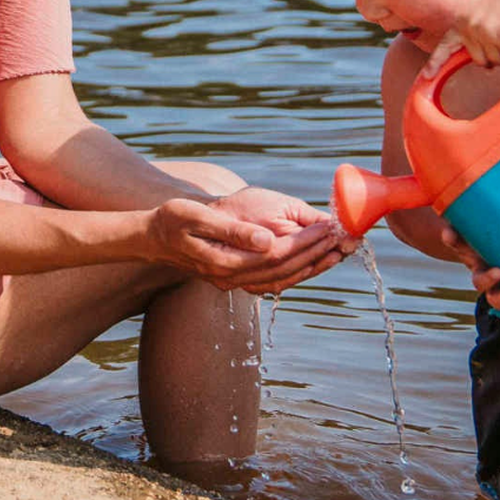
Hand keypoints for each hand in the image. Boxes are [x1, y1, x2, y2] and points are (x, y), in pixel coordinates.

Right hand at [146, 190, 345, 293]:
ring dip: (313, 266)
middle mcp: (232, 278)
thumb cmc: (171, 220)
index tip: (331, 228)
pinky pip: (274, 281)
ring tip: (338, 252)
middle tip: (347, 239)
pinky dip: (297, 272)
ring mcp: (233, 283)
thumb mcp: (194, 216)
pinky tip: (311, 262)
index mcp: (224, 262)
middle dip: (319, 254)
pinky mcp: (236, 280)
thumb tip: (267, 239)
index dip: (307, 242)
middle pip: (286, 269)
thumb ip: (232, 230)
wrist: (153, 237)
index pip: (277, 254)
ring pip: (284, 279)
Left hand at [423, 0, 499, 74]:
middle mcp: (472, 27)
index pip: (446, 44)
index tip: (426, 76)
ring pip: (496, 62)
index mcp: (462, 22)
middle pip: (479, 61)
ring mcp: (488, 32)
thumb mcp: (480, 16)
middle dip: (492, 57)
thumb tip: (483, 66)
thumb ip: (474, 35)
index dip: (435, 61)